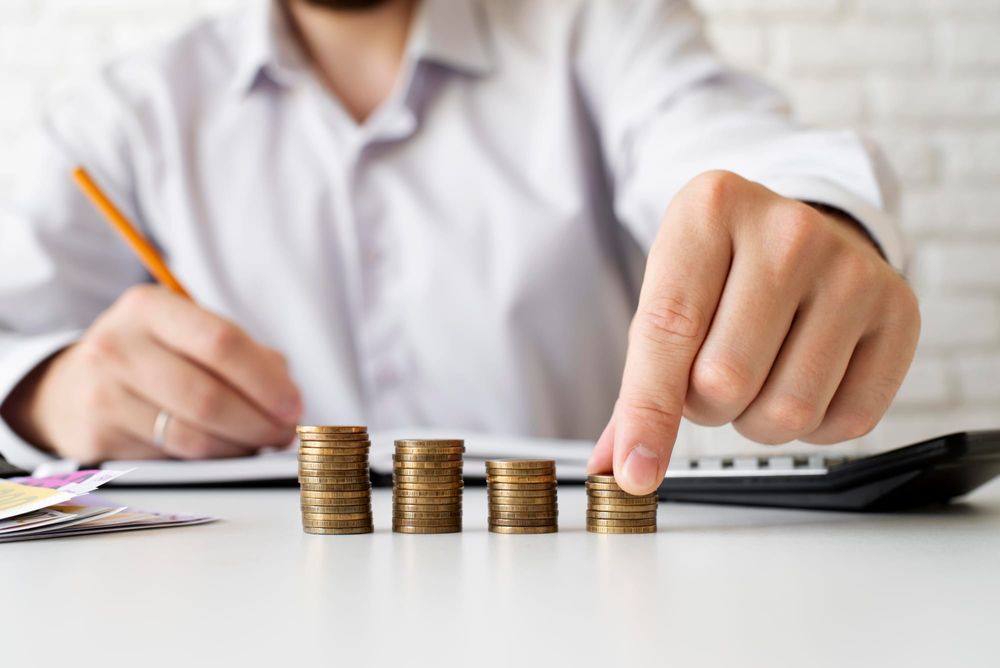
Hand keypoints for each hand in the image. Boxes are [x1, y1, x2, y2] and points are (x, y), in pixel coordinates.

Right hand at [1, 285, 301, 462]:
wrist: (73, 387)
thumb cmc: (155, 357)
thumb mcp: (191, 335)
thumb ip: (247, 356)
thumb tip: (287, 396)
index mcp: (149, 308)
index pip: (221, 342)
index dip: (265, 380)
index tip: (293, 405)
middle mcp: (117, 346)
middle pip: (207, 396)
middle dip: (258, 422)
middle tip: (284, 434)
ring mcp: (102, 393)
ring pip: (192, 436)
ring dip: (239, 447)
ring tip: (261, 443)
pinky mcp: (97, 437)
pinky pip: (171, 458)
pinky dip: (210, 460)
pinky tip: (225, 452)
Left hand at [588, 171, 919, 494]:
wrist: (806, 234)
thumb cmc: (723, 272)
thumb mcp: (669, 295)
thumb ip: (638, 382)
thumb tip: (617, 465)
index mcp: (711, 209)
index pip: (668, 330)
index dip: (648, 412)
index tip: (636, 471)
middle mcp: (788, 231)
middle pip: (725, 380)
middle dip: (705, 406)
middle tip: (710, 377)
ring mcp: (852, 270)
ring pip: (788, 410)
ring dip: (757, 420)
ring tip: (758, 375)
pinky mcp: (899, 311)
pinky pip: (847, 420)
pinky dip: (814, 426)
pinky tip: (804, 379)